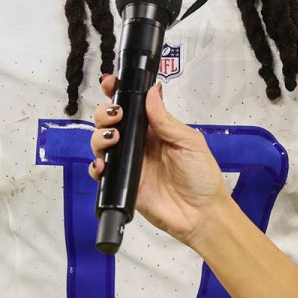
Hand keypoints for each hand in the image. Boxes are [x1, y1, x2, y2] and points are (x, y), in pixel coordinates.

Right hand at [89, 77, 230, 246]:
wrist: (201, 214)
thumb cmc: (202, 176)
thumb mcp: (189, 142)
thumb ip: (166, 120)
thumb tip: (152, 91)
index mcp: (156, 129)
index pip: (132, 107)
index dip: (118, 93)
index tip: (110, 84)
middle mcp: (139, 144)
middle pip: (110, 122)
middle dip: (104, 113)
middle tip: (115, 116)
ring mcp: (129, 164)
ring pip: (102, 144)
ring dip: (99, 137)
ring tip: (112, 138)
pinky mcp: (123, 185)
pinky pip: (102, 173)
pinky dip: (96, 167)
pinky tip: (102, 165)